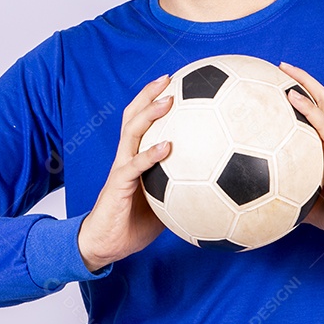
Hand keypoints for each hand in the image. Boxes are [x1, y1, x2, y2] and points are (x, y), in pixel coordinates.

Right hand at [77, 74, 172, 271]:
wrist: (106, 245)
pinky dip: (150, 154)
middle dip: (149, 95)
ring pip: (131, 133)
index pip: (142, 121)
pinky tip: (167, 147)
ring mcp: (121, 169)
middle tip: (169, 78)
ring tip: (168, 101)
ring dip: (149, 114)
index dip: (154, 99)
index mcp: (135, 157)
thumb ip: (183, 189)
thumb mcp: (165, 203)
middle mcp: (126, 157)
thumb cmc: (134, 224)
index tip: (176, 82)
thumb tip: (217, 184)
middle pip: (134, 116)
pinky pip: (134, 166)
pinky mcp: (118, 185)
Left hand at [279, 62, 323, 235]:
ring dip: (303, 82)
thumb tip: (256, 199)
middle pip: (317, 97)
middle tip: (279, 67)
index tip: (275, 86)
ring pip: (321, 100)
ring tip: (284, 69)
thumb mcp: (302, 198)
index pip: (311, 113)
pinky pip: (321, 121)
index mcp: (323, 146)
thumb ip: (283, 192)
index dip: (297, 97)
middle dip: (300, 79)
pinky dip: (306, 106)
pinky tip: (290, 95)